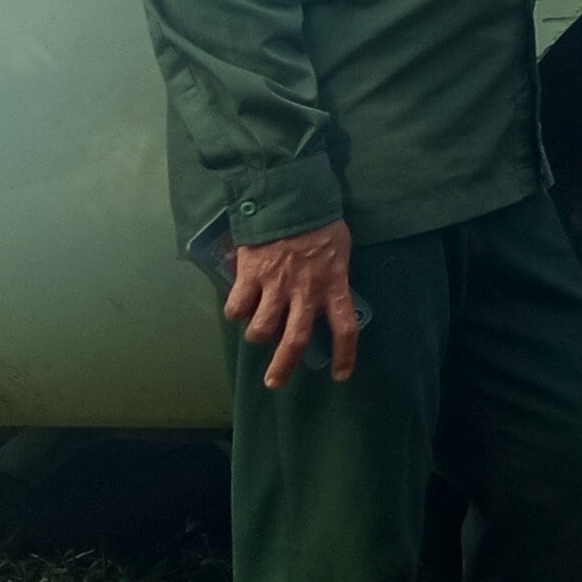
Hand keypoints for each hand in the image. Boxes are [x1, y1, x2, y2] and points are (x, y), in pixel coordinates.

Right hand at [224, 220, 363, 388]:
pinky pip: (237, 306)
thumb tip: (326, 292)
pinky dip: (235, 312)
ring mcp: (275, 285)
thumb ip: (333, 275)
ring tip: (257, 334)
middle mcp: (305, 292)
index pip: (345, 328)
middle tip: (274, 383)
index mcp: (333, 285)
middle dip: (284, 366)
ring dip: (257, 336)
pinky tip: (238, 308)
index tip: (340, 375)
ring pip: (262, 329)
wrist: (290, 197)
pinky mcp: (250, 275)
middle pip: (296, 340)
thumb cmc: (320, 222)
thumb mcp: (339, 250)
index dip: (344, 355)